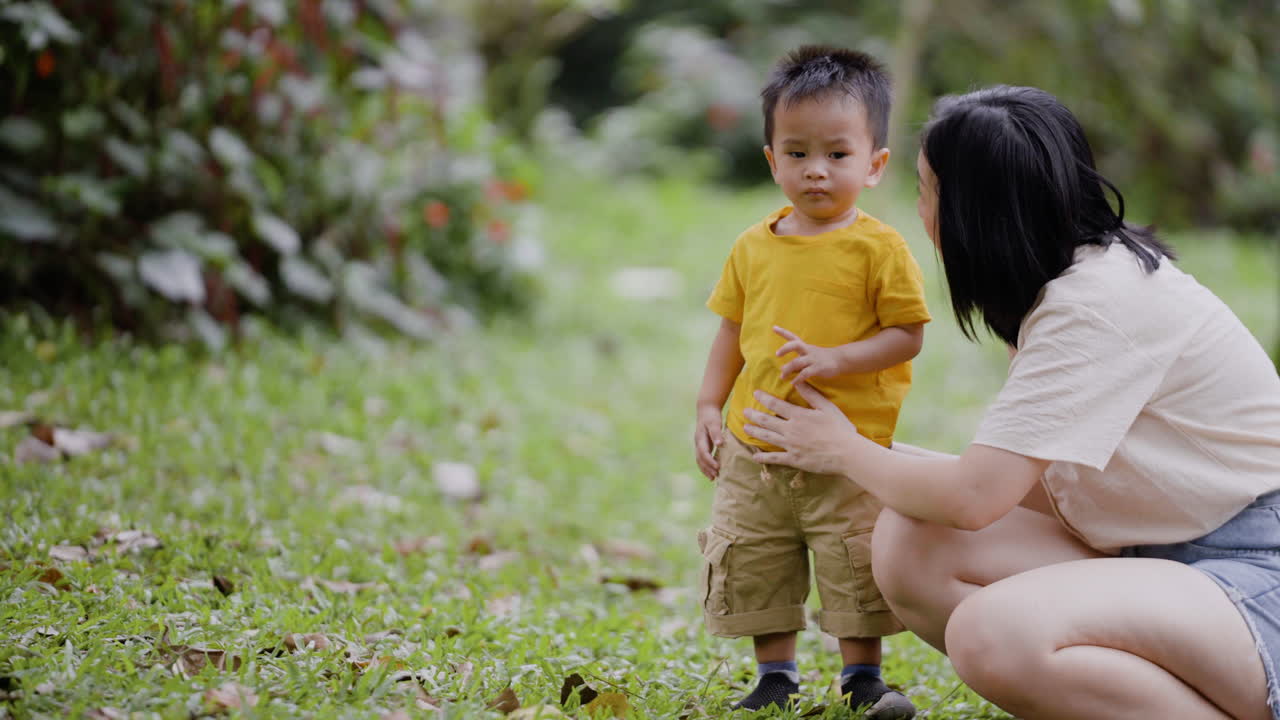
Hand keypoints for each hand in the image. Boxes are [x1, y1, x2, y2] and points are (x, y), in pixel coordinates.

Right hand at [693, 404, 724, 480]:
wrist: (706, 409)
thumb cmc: (711, 416)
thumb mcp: (714, 422)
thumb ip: (716, 433)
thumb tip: (719, 444)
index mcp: (700, 438)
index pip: (703, 452)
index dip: (709, 461)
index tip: (717, 467)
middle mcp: (698, 443)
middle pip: (700, 459)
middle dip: (707, 468)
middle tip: (715, 476)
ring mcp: (699, 445)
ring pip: (699, 460)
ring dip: (705, 469)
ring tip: (713, 478)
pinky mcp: (703, 445)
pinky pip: (702, 458)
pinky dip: (706, 466)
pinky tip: (712, 471)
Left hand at [742, 382, 867, 474]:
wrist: (846, 453)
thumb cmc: (840, 429)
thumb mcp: (827, 407)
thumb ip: (811, 395)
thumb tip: (797, 382)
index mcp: (799, 416)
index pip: (776, 405)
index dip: (764, 398)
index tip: (755, 393)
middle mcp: (791, 430)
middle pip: (767, 421)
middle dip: (754, 415)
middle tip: (744, 411)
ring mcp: (790, 446)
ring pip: (767, 438)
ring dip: (755, 432)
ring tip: (745, 428)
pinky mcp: (794, 460)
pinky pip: (775, 458)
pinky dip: (764, 457)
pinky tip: (755, 456)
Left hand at [774, 326, 842, 383]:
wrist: (840, 360)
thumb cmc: (821, 358)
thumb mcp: (808, 356)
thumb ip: (796, 361)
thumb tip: (782, 367)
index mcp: (805, 347)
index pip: (793, 337)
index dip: (783, 332)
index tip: (773, 327)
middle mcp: (808, 351)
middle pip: (795, 345)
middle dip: (785, 348)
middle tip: (777, 354)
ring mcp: (813, 359)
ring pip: (797, 362)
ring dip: (788, 369)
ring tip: (782, 377)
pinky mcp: (818, 368)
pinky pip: (805, 373)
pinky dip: (798, 379)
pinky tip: (793, 383)